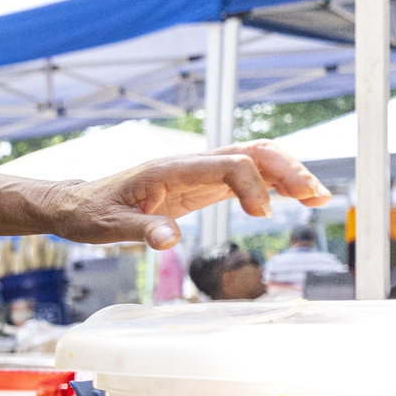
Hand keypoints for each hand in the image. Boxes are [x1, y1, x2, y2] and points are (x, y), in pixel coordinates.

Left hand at [39, 143, 328, 249]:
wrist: (76, 203)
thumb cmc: (89, 214)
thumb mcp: (108, 227)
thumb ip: (141, 231)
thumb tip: (171, 241)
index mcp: (170, 169)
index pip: (227, 164)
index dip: (251, 185)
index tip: (262, 215)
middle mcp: (190, 164)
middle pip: (251, 153)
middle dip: (287, 170)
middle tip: (316, 196)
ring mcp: (199, 173)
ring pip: (254, 161)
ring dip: (288, 174)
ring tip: (319, 197)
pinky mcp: (202, 186)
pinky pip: (244, 177)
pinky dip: (273, 184)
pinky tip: (296, 198)